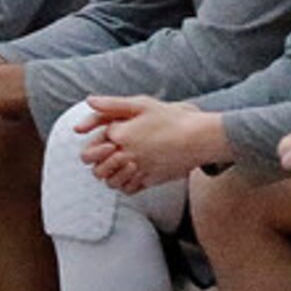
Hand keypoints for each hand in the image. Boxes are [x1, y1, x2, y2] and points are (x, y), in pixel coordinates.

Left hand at [78, 94, 227, 192]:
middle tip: (108, 155)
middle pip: (97, 168)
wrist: (200, 137)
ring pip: (111, 182)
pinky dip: (124, 184)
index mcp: (120, 135)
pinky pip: (129, 189)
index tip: (105, 140)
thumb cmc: (172, 118)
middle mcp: (127, 155)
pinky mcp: (152, 180)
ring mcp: (140, 170)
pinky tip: (129, 173)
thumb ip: (112, 104)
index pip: (92, 146)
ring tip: (116, 165)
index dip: (95, 143)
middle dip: (97, 163)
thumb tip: (90, 101)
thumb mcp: (141, 104)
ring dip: (109, 175)